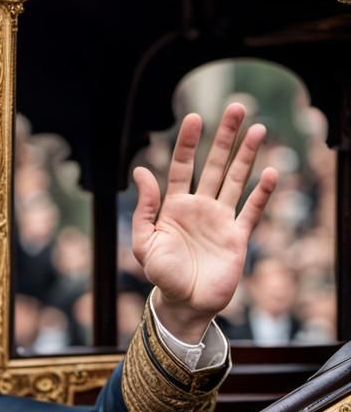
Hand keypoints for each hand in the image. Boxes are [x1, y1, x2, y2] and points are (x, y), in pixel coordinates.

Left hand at [132, 102, 277, 343]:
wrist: (184, 303)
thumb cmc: (161, 275)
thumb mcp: (144, 243)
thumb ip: (144, 208)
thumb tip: (141, 171)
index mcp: (173, 206)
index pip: (181, 166)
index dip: (187, 143)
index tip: (194, 118)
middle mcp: (199, 207)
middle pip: (213, 165)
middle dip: (224, 138)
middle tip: (236, 108)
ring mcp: (220, 219)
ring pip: (235, 180)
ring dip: (247, 155)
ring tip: (258, 129)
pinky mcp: (238, 236)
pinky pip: (252, 209)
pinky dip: (261, 192)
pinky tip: (270, 172)